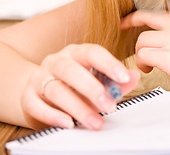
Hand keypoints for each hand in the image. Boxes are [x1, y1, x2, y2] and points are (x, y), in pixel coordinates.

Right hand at [21, 44, 140, 129]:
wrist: (40, 90)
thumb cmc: (74, 83)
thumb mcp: (97, 78)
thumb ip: (116, 79)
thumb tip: (134, 76)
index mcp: (76, 52)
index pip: (92, 52)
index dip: (109, 64)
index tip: (124, 77)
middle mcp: (57, 61)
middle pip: (71, 70)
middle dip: (92, 89)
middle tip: (110, 105)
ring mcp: (40, 78)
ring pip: (56, 90)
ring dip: (77, 107)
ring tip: (95, 121)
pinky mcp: (28, 97)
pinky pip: (36, 106)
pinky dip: (52, 115)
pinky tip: (68, 123)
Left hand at [121, 7, 169, 94]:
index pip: (157, 7)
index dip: (141, 14)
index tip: (132, 19)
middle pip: (142, 17)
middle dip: (129, 23)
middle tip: (122, 29)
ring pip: (140, 41)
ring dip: (141, 54)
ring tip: (150, 65)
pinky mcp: (167, 57)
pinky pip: (143, 57)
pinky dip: (143, 64)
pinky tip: (151, 70)